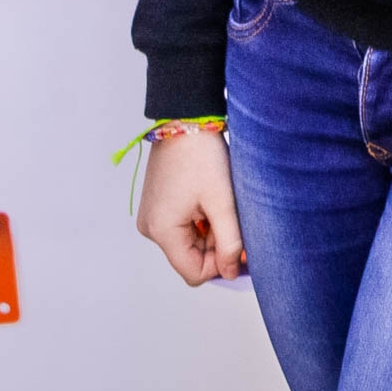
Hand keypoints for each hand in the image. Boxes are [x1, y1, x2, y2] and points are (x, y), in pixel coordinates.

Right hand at [136, 131, 244, 285]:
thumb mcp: (222, 201)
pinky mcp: (157, 204)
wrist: (185, 117)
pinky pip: (182, 226)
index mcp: (161, 230)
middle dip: (216, 244)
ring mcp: (152, 215)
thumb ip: (230, 243)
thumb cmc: (201, 155)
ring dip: (210, 230)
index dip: (221, 264)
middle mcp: (150, 227)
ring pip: (188, 242)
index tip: (241, 242)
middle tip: (235, 217)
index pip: (194, 273)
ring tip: (221, 201)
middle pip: (191, 257)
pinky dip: (200, 219)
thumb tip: (232, 272)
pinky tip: (211, 197)